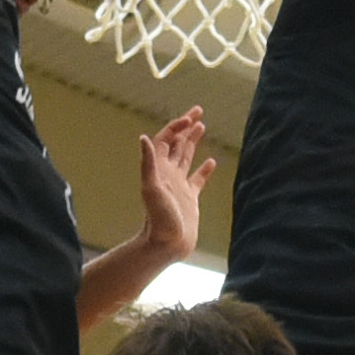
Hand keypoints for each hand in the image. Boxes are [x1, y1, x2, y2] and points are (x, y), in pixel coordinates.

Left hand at [134, 109, 209, 263]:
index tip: (191, 118)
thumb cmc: (158, 218)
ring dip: (193, 141)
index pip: (165, 140)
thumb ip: (148, 163)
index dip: (176, 126)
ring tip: (202, 126)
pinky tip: (211, 162)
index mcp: (159, 169)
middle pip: (176, 143)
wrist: (168, 244)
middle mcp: (168, 173)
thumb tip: (143, 137)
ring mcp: (179, 184)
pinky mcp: (190, 197)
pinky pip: (198, 179)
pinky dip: (204, 169)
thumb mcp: (151, 188)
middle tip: (198, 110)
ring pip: (187, 156)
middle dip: (186, 126)